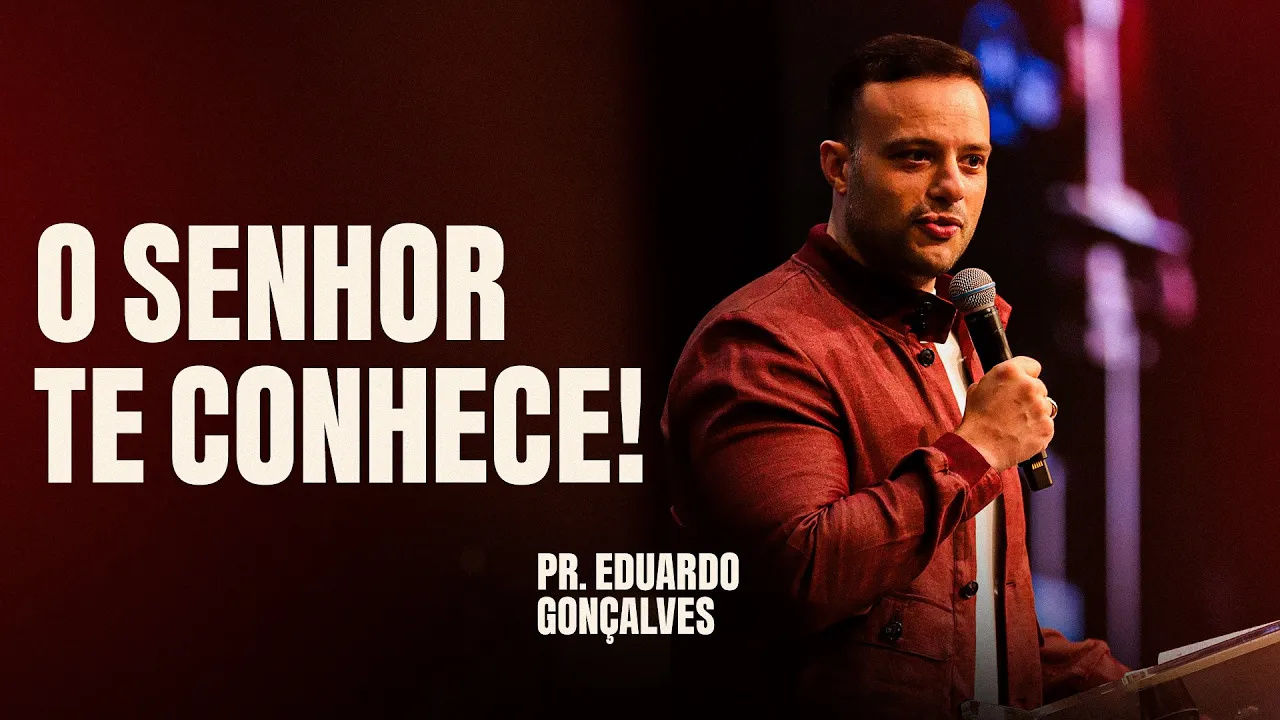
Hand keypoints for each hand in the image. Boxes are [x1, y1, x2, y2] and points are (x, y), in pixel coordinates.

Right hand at [953, 356, 1053, 470]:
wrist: (979, 447)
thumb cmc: (976, 421)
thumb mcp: (978, 389)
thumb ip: (996, 381)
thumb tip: (1004, 383)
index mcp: (1010, 373)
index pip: (1032, 366)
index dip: (1026, 375)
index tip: (1023, 382)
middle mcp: (1028, 387)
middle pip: (1039, 387)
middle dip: (1029, 397)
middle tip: (1014, 408)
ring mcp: (1040, 407)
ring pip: (1045, 407)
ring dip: (1034, 413)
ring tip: (1016, 423)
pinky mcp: (1047, 427)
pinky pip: (1046, 425)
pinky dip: (1037, 430)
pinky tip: (1021, 433)